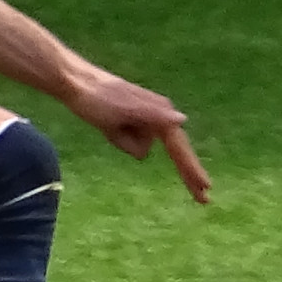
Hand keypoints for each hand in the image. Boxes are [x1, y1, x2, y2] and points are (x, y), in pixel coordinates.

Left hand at [71, 72, 211, 202]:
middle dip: (187, 172)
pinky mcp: (132, 123)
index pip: (180, 149)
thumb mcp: (125, 108)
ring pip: (141, 148)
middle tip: (203, 199)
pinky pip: (129, 143)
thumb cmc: (99, 97)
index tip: (206, 188)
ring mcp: (145, 120)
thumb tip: (182, 120)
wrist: (75, 82)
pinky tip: (107, 126)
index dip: (192, 169)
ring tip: (108, 125)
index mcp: (160, 112)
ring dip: (124, 144)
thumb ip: (155, 115)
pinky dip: (118, 140)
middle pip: (175, 151)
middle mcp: (157, 116)